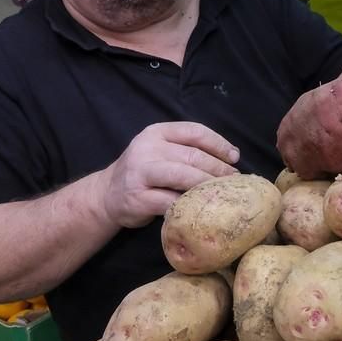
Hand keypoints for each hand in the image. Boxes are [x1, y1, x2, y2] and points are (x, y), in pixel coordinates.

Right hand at [100, 122, 239, 227]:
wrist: (107, 195)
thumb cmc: (144, 172)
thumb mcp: (160, 151)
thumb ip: (187, 149)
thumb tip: (231, 158)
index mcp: (156, 133)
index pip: (194, 131)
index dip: (219, 144)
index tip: (234, 157)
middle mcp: (147, 149)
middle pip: (192, 156)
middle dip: (219, 168)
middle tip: (235, 180)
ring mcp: (140, 173)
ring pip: (184, 176)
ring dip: (208, 185)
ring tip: (223, 193)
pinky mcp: (138, 198)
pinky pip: (172, 201)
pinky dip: (190, 205)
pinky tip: (203, 208)